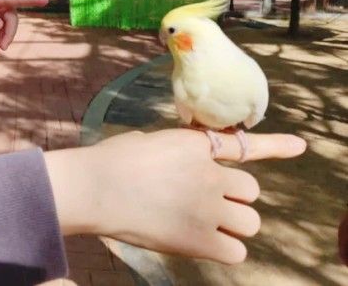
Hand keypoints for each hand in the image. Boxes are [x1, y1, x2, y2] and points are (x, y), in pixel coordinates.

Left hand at [0, 0, 47, 50]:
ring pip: (8, 27)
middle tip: (3, 48)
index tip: (46, 1)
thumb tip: (1, 27)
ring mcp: (0, 12)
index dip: (33, 1)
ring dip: (3, 38)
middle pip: (12, 21)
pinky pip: (2, 30)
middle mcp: (4, 4)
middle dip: (9, 34)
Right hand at [44, 129, 306, 263]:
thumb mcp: (146, 142)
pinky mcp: (198, 238)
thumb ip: (174, 150)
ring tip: (203, 226)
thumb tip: (182, 162)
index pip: (243, 145)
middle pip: (251, 192)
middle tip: (208, 207)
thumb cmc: (107, 163)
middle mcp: (208, 173)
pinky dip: (224, 250)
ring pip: (249, 222)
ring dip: (232, 225)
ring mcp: (206, 205)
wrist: (92, 187)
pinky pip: (236, 251)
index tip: (301, 147)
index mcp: (193, 145)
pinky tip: (200, 243)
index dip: (277, 146)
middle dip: (234, 200)